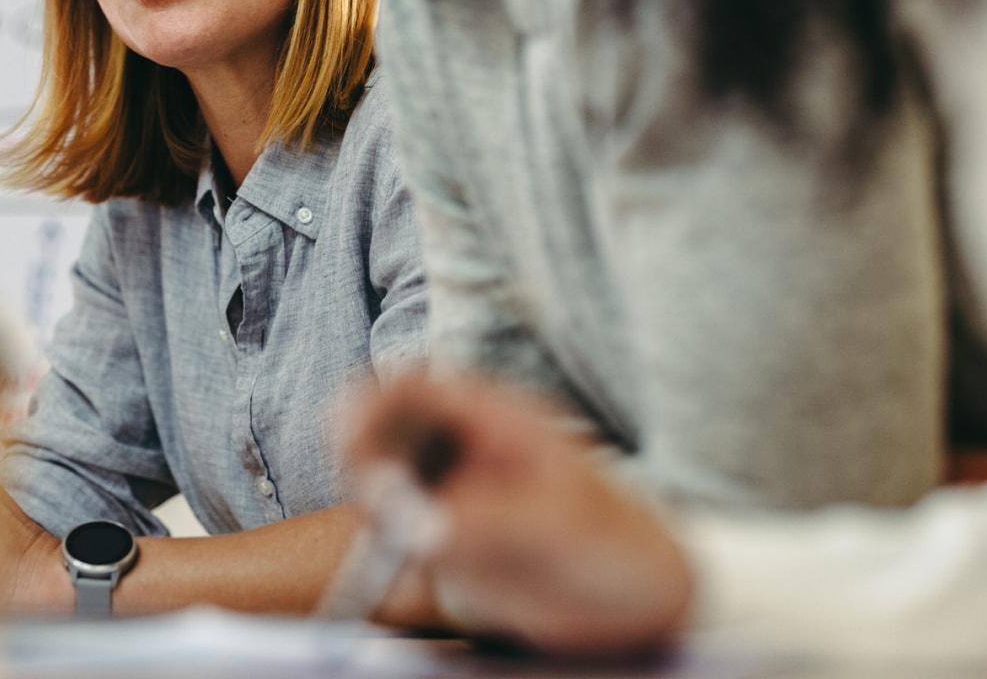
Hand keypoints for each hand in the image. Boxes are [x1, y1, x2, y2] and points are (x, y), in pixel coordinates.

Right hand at [345, 373, 693, 655]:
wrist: (638, 598)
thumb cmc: (614, 542)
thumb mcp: (559, 524)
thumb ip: (488, 521)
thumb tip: (419, 529)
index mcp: (490, 414)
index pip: (412, 388)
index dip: (371, 405)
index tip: (349, 439)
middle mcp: (457, 445)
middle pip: (380, 430)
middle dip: (362, 460)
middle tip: (377, 507)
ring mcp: (444, 489)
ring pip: (376, 481)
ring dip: (372, 511)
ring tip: (400, 556)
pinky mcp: (438, 536)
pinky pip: (391, 537)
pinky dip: (384, 557)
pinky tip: (408, 585)